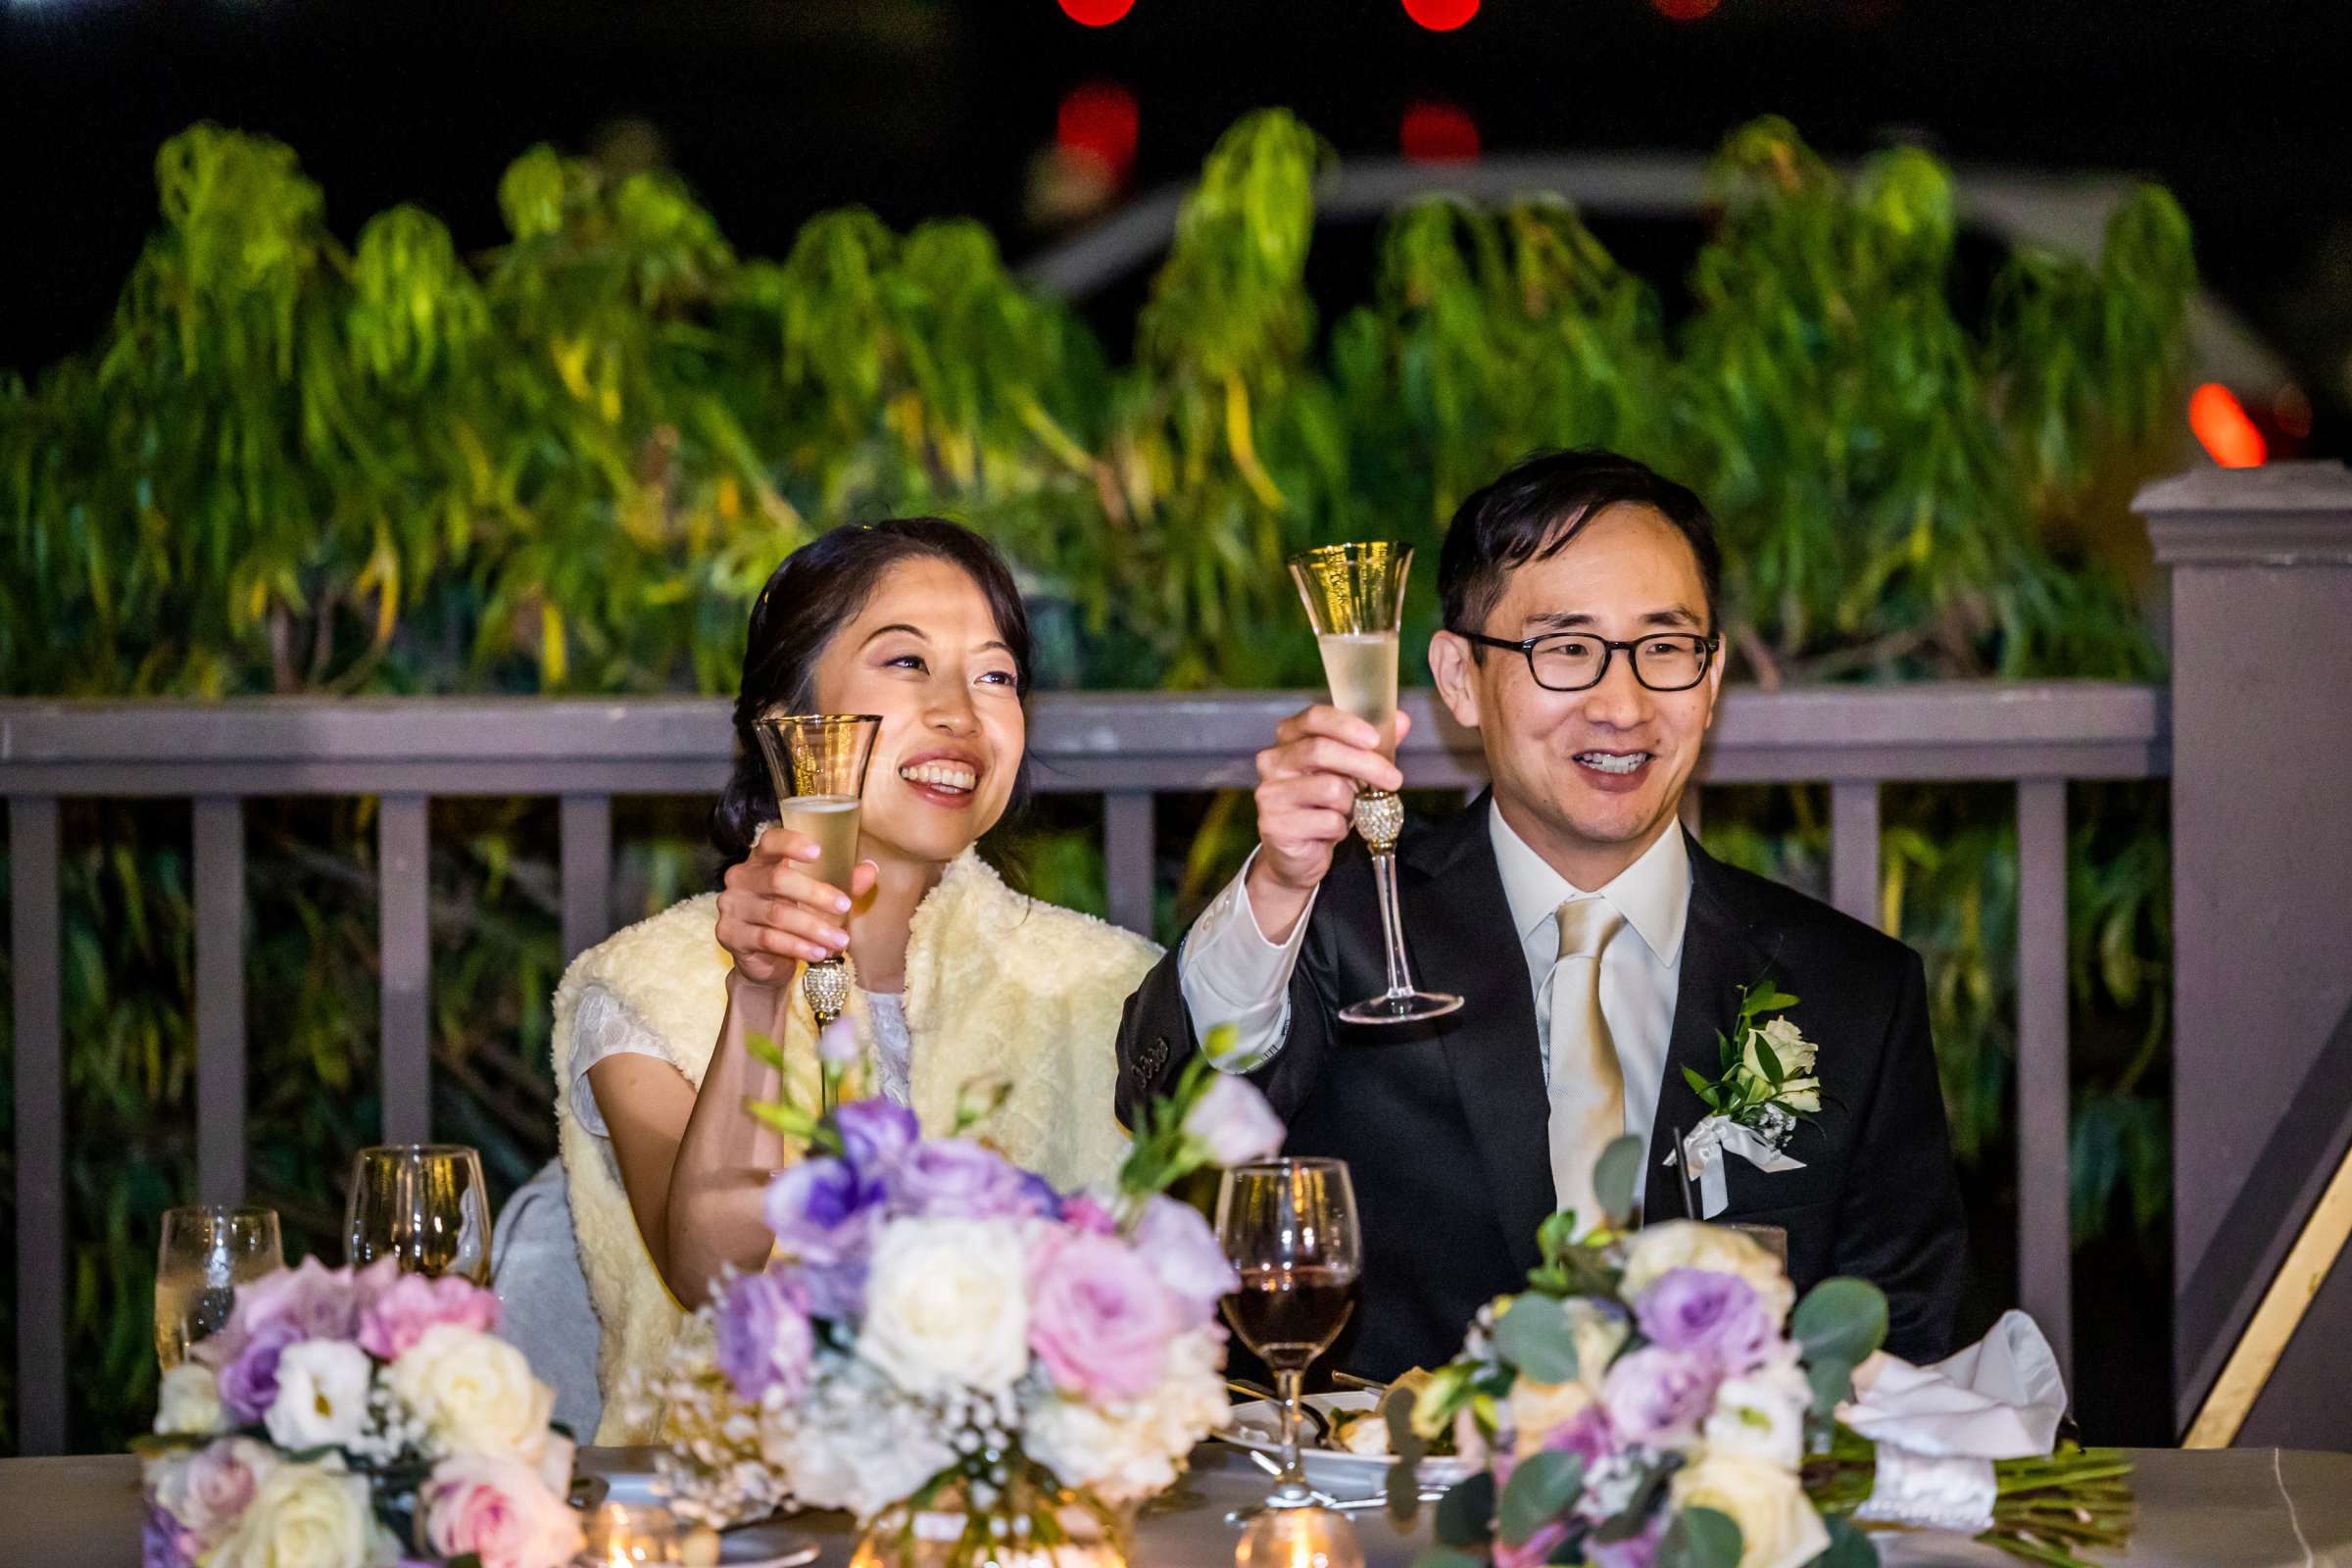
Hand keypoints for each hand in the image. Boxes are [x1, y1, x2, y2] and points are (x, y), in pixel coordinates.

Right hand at [715, 825, 879, 985]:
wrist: (764, 962)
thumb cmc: (792, 917)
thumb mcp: (817, 899)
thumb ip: (842, 883)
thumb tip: (870, 869)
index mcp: (761, 860)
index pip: (770, 841)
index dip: (792, 843)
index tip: (818, 852)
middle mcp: (741, 879)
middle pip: (778, 880)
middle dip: (815, 894)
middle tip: (845, 906)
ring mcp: (732, 907)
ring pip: (777, 914)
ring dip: (813, 928)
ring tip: (840, 939)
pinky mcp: (730, 934)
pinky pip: (768, 939)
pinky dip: (798, 947)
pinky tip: (818, 953)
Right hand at [1246, 705, 1409, 922]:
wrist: (1297, 852)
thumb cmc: (1322, 803)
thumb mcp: (1347, 770)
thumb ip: (1371, 745)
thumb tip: (1402, 721)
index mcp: (1288, 738)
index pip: (1314, 718)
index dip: (1346, 725)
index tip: (1375, 739)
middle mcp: (1272, 761)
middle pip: (1322, 750)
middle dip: (1366, 764)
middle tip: (1394, 779)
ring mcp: (1271, 793)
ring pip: (1330, 789)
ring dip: (1353, 804)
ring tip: (1349, 812)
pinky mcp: (1275, 825)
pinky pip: (1328, 821)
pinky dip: (1341, 828)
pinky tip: (1332, 831)